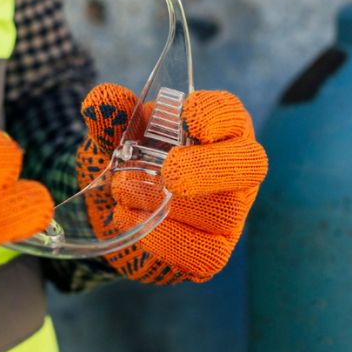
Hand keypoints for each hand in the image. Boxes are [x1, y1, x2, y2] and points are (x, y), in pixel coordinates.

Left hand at [78, 84, 266, 283]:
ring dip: (169, 203)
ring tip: (123, 190)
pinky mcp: (216, 251)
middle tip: (169, 171)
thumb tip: (102, 99)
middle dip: (210, 167)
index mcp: (219, 129)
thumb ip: (111, 118)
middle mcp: (237, 169)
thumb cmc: (131, 163)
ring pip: (223, 211)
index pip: (232, 115)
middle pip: (249, 164)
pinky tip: (132, 221)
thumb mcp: (115, 138)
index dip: (216, 114)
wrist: (117, 213)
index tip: (186, 114)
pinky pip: (206, 252)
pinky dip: (167, 240)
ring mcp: (232, 213)